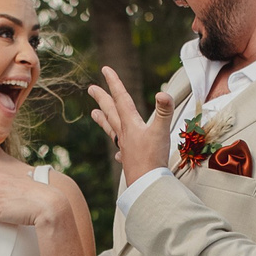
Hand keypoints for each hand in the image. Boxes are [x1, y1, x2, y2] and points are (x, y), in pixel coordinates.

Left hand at [86, 67, 176, 185]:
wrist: (146, 186)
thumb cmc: (153, 159)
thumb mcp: (161, 132)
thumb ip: (164, 111)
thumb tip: (163, 93)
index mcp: (131, 124)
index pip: (121, 98)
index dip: (114, 83)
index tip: (105, 70)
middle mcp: (125, 134)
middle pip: (111, 112)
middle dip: (102, 98)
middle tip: (91, 88)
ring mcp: (125, 148)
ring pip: (111, 130)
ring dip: (103, 120)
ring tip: (93, 113)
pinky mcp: (129, 161)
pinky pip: (121, 152)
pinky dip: (118, 149)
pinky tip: (117, 153)